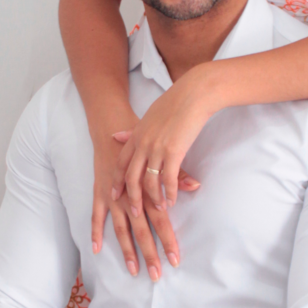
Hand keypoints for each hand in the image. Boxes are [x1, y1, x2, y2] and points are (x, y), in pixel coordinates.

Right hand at [91, 129, 195, 281]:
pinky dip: (95, 232)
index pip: (161, 222)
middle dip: (150, 254)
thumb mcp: (162, 157)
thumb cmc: (144, 144)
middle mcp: (130, 198)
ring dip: (127, 251)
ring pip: (120, 230)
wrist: (113, 128)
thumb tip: (196, 185)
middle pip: (141, 232)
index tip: (175, 260)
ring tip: (134, 270)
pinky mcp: (99, 194)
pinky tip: (96, 250)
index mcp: (148, 191)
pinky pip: (96, 217)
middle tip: (156, 275)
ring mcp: (112, 198)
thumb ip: (177, 175)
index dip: (168, 242)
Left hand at [116, 64, 215, 226]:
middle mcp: (143, 144)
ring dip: (153, 199)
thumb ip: (132, 130)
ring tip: (160, 209)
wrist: (192, 94)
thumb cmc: (174, 103)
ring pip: (149, 182)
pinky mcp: (174, 152)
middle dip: (132, 198)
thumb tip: (116, 134)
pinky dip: (170, 192)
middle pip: (131, 177)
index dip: (117, 181)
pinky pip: (168, 179)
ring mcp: (157, 149)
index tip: (115, 195)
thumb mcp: (147, 116)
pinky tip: (172, 200)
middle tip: (134, 213)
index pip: (121, 163)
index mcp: (136, 135)